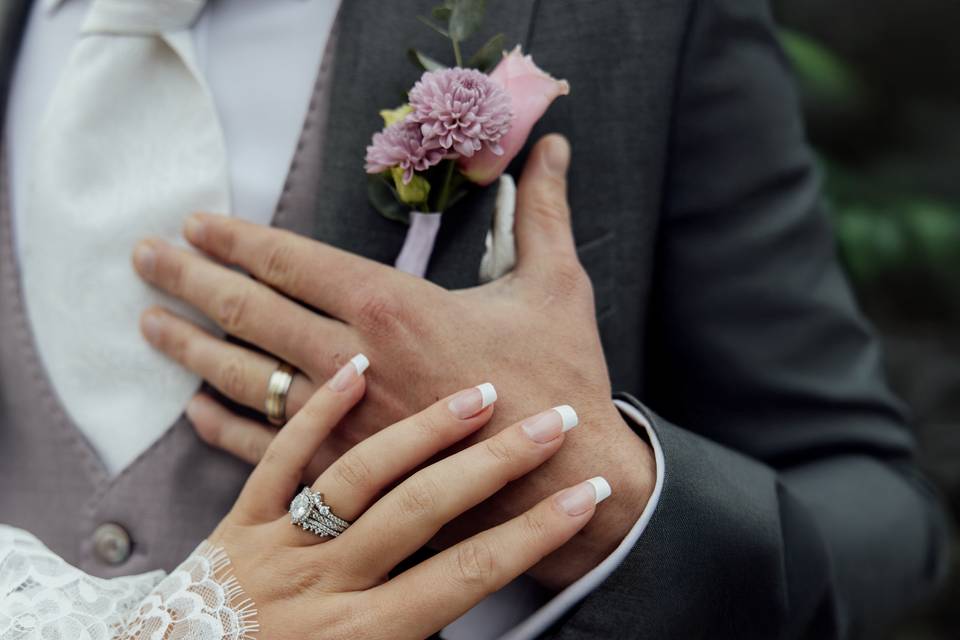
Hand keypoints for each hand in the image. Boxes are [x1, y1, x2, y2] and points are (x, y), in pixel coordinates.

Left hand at [133, 135, 654, 588]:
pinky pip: (261, 446)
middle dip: (189, 279)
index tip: (196, 224)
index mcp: (393, 306)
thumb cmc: (559, 379)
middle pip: (248, 311)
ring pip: (241, 377)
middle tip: (142, 257)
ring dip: (190, 348)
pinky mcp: (342, 471)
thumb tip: (553, 148)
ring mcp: (339, 420)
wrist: (564, 480)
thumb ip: (543, 211)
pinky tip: (194, 411)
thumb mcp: (555, 285)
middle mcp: (351, 359)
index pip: (291, 261)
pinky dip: (222, 426)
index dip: (236, 239)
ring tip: (148, 325)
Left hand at [211, 357, 608, 638]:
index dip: (533, 536)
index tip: (584, 497)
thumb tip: (475, 609)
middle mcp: (325, 585)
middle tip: (554, 423)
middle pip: (424, 511)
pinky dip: (315, 414)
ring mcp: (277, 548)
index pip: (468, 575)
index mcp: (364, 636)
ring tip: (480, 393)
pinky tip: (353, 368)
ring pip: (359, 476)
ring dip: (424, 431)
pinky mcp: (235, 525)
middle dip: (498, 466)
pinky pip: (276, 461)